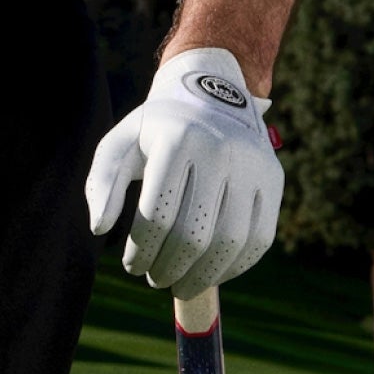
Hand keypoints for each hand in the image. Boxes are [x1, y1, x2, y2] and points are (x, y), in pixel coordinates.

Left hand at [83, 45, 282, 296]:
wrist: (212, 90)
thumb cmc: (159, 128)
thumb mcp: (122, 142)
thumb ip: (103, 181)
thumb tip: (99, 228)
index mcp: (177, 138)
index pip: (156, 215)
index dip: (141, 251)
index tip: (131, 266)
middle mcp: (220, 148)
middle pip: (193, 234)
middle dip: (169, 269)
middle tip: (155, 279)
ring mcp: (252, 164)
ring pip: (230, 242)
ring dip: (203, 277)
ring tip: (181, 284)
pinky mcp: (274, 179)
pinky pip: (260, 239)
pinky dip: (235, 267)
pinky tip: (212, 273)